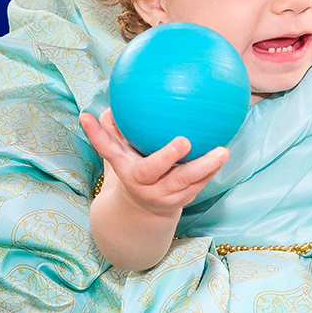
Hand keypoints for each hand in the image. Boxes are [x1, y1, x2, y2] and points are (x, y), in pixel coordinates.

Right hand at [80, 108, 227, 217]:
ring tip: (222, 152)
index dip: (100, 135)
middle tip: (184, 141)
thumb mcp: (119, 151)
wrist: (144, 206)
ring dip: (204, 167)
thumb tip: (112, 106)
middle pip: (152, 171)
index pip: (109, 150)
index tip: (90, 116)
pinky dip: (211, 171)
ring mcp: (163, 194)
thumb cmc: (134, 166)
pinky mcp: (182, 199)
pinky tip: (222, 156)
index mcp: (124, 166)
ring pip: (184, 181)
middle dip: (166, 156)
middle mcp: (142, 183)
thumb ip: (111, 129)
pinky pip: (198, 184)